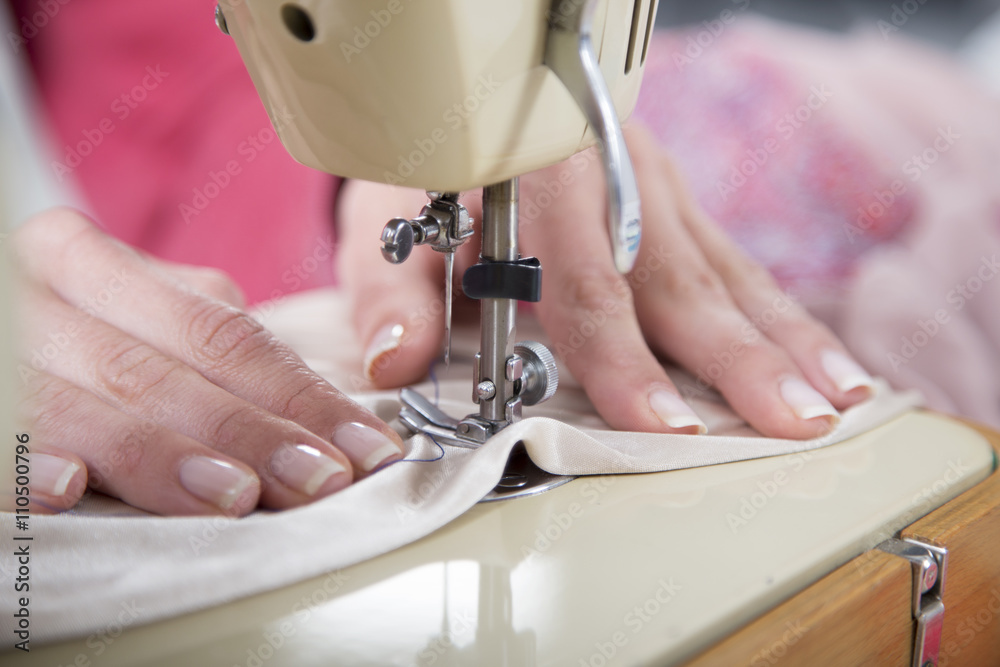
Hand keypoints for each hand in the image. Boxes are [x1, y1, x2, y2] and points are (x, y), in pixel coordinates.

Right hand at [5, 208, 402, 515]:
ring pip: (91, 401)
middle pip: (167, 369)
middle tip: (318, 483)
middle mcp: (48, 292)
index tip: (365, 450)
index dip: (300, 397)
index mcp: (100, 266)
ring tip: (234, 496)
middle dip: (252, 433)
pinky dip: (30, 461)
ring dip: (166, 455)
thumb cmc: (67, 335)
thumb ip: (210, 355)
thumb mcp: (140, 324)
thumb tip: (324, 421)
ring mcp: (4, 346)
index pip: (221, 335)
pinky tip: (71, 489)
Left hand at [339, 124, 874, 438]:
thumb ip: (390, 294)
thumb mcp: (385, 224)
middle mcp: (613, 177)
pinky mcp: (679, 205)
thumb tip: (396, 365)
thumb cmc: (427, 177)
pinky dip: (785, 317)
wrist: (468, 111)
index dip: (622, 355)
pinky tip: (828, 360)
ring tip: (835, 398)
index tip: (661, 420)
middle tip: (789, 421)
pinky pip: (739, 263)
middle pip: (677, 277)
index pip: (583, 278)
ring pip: (726, 269)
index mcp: (537, 175)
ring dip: (784, 339)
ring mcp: (656, 188)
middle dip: (736, 357)